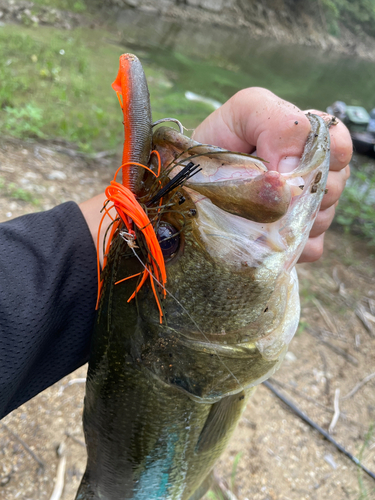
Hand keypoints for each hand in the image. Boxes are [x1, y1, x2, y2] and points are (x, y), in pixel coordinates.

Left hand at [192, 88, 351, 262]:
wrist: (190, 183)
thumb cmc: (216, 143)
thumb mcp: (244, 112)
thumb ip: (278, 125)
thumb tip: (293, 170)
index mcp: (306, 139)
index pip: (339, 147)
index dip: (319, 159)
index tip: (281, 167)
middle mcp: (312, 173)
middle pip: (335, 186)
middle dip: (300, 190)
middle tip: (264, 189)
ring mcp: (305, 208)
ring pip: (323, 218)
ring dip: (290, 218)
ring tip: (256, 209)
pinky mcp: (296, 238)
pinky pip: (311, 246)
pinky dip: (288, 243)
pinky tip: (263, 233)